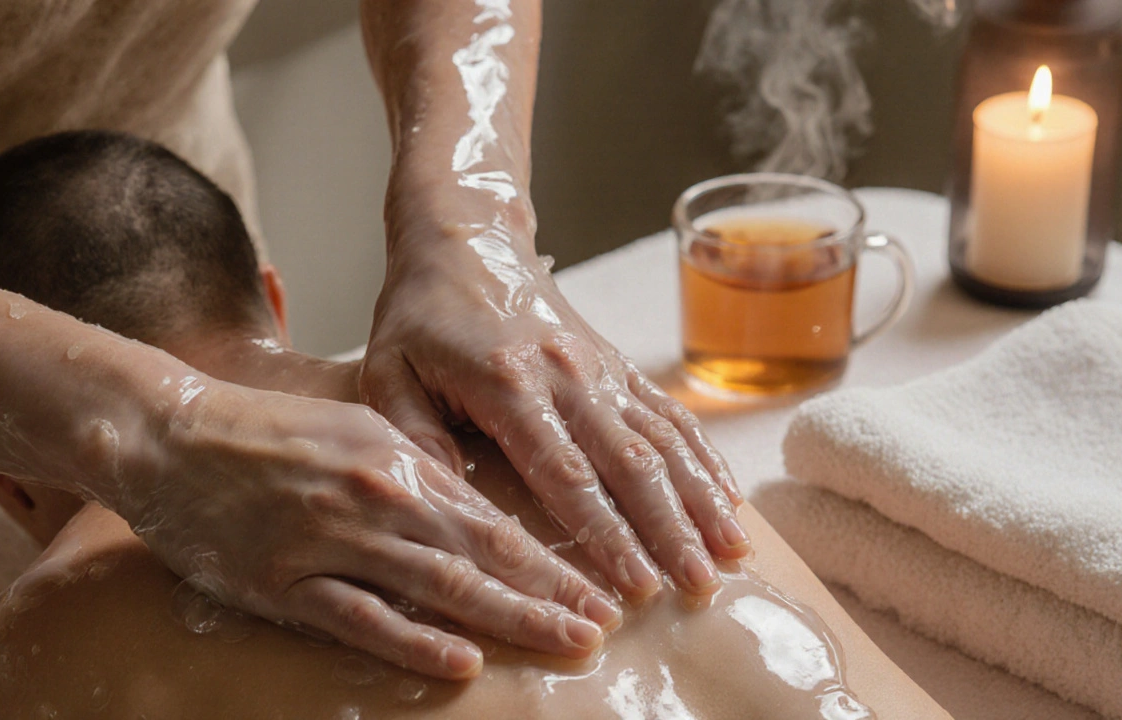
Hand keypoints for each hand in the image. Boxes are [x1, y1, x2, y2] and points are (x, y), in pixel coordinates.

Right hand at [118, 383, 620, 679]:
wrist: (172, 433)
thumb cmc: (271, 434)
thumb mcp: (358, 434)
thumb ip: (419, 472)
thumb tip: (483, 514)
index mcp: (401, 457)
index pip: (494, 519)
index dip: (552, 558)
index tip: (601, 586)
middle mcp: (379, 494)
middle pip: (482, 553)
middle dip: (551, 592)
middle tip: (605, 625)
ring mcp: (332, 538)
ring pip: (437, 584)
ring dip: (508, 616)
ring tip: (565, 640)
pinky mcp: (285, 580)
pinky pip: (359, 617)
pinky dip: (412, 639)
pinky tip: (460, 659)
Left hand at [360, 219, 749, 599]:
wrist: (466, 244)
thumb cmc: (421, 316)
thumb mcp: (389, 373)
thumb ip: (413, 440)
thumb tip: (443, 511)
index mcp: (509, 384)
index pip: (566, 473)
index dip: (606, 532)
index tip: (635, 583)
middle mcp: (570, 375)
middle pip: (632, 462)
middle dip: (670, 528)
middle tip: (698, 585)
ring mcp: (602, 368)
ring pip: (665, 439)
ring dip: (701, 497)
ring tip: (732, 551)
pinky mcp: (618, 365)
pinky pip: (671, 413)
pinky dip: (704, 456)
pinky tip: (729, 496)